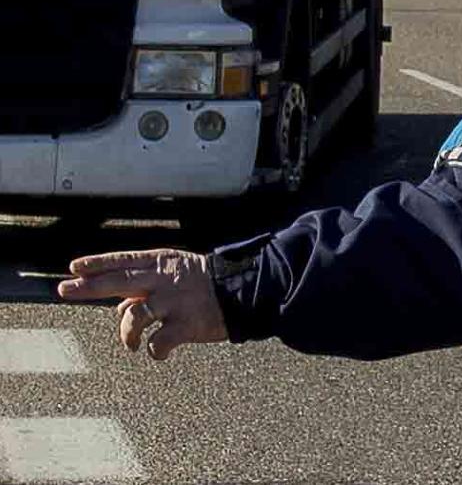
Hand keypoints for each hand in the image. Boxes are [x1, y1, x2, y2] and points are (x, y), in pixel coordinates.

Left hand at [57, 249, 227, 360]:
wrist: (245, 292)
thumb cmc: (208, 284)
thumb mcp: (177, 275)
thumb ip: (147, 287)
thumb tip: (120, 308)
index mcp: (163, 264)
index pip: (123, 260)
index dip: (97, 263)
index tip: (73, 267)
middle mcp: (165, 280)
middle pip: (119, 281)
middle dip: (89, 286)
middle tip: (65, 290)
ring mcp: (174, 302)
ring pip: (134, 317)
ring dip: (127, 335)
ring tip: (131, 344)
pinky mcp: (186, 324)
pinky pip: (157, 342)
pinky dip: (154, 351)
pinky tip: (160, 353)